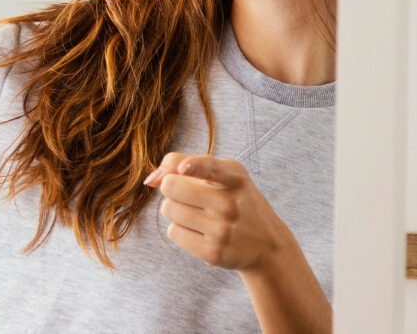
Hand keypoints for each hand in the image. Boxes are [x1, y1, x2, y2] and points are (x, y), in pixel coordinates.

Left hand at [143, 153, 288, 271]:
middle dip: (172, 189)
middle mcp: (230, 203)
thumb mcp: (223, 174)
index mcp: (235, 178)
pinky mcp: (213, 252)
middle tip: (190, 196)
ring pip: (168, 210)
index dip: (194, 166)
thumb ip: (183, 163)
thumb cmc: (235, 200)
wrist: (266, 244)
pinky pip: (173, 232)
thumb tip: (150, 180)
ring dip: (176, 210)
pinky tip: (200, 232)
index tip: (184, 169)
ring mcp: (222, 230)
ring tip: (199, 214)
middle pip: (171, 187)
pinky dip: (180, 230)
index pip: (211, 168)